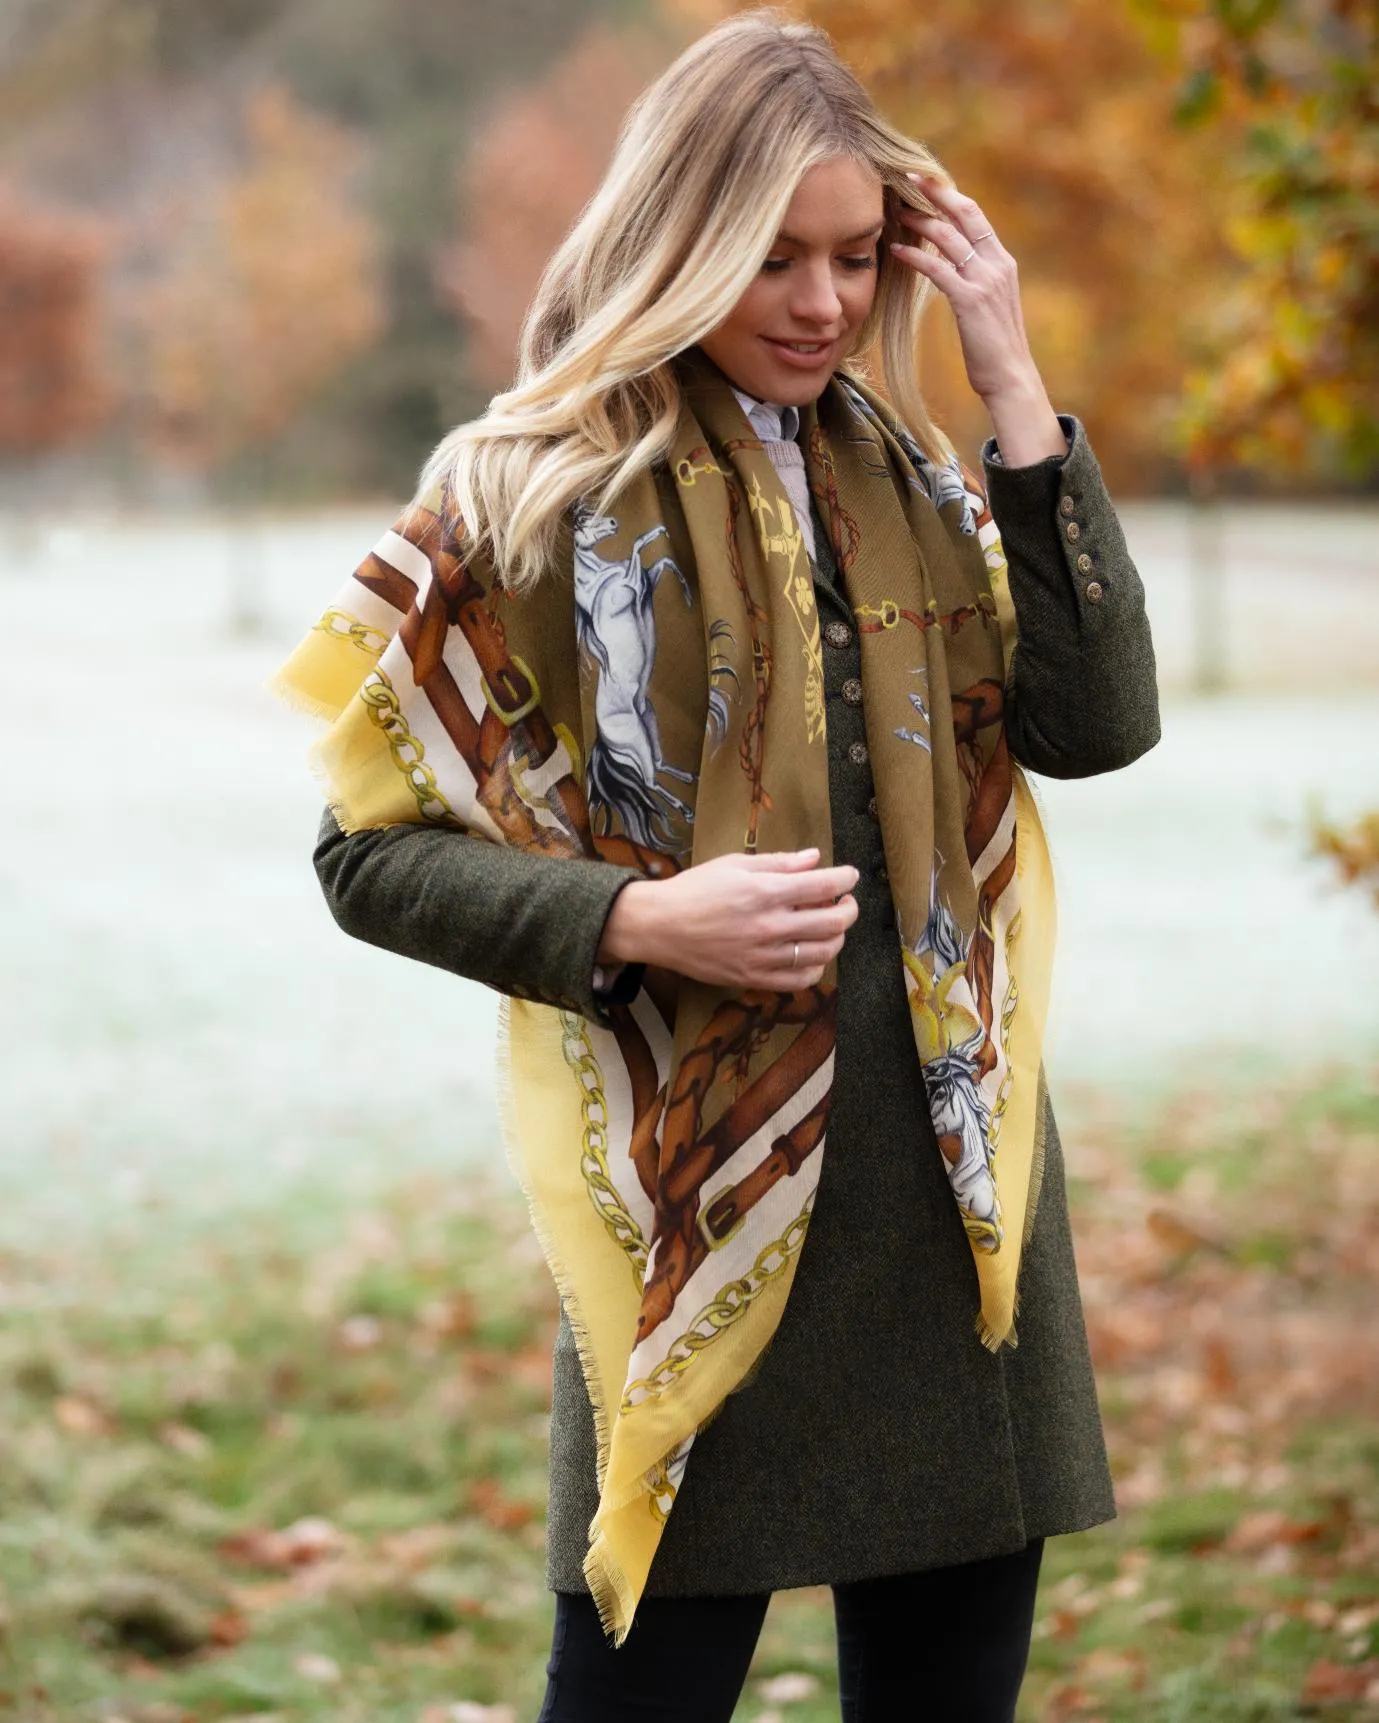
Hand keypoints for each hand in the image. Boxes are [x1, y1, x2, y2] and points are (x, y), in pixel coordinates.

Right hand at [598, 848, 858, 990]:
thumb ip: (779, 863)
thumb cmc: (694, 890)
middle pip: (832, 922)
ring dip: (837, 938)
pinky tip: (813, 954)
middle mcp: (769, 926)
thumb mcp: (734, 865)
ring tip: (832, 926)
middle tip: (846, 901)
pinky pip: (801, 979)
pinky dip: (817, 967)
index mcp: (765, 892)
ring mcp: (763, 956)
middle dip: (849, 908)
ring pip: (823, 952)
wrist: (659, 926)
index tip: (850, 876)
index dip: (846, 879)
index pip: (823, 886)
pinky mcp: (754, 978)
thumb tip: (815, 859)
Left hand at [889, 176, 1065, 463]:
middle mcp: (998, 264)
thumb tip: (953, 268)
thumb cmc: (994, 349)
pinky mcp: (971, 301)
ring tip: (895, 212)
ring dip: (920, 221)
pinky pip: (938, 270)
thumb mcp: (988, 306)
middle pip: (965, 214)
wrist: (1011, 378)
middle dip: (936, 192)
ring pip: (950, 237)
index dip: (951, 195)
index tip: (927, 182)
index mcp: (1003, 262)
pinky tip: (895, 250)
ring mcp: (986, 281)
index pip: (976, 216)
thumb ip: (976, 281)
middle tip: (907, 178)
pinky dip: (915, 256)